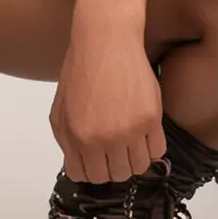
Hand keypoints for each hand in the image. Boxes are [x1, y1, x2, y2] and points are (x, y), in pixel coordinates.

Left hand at [49, 23, 165, 182]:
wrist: (105, 42)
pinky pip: (157, 152)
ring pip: (137, 168)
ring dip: (132, 159)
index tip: (95, 158)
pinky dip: (150, 148)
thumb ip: (68, 143)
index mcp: (79, 137)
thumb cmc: (80, 72)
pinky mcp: (152, 118)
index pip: (87, 176)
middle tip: (112, 147)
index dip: (91, 168)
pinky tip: (143, 133)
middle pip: (114, 176)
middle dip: (111, 165)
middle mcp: (105, 138)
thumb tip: (79, 167)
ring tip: (128, 140)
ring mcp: (130, 130)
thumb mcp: (60, 110)